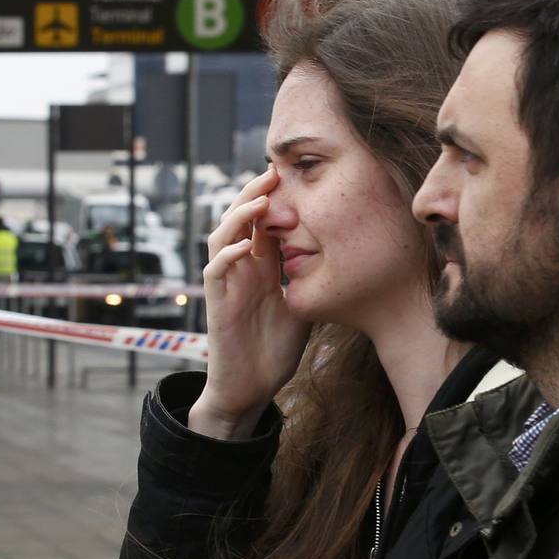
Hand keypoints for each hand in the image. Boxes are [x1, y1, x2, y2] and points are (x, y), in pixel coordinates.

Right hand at [190, 166, 310, 438]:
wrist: (251, 387)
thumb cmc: (276, 348)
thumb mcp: (303, 306)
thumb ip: (310, 280)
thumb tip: (343, 258)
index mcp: (262, 267)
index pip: (264, 223)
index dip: (274, 198)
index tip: (294, 175)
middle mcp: (242, 269)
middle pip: (240, 220)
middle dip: (255, 194)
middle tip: (275, 171)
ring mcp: (228, 284)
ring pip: (222, 237)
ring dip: (238, 216)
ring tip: (261, 200)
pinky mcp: (217, 304)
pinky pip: (216, 272)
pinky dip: (228, 255)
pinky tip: (246, 245)